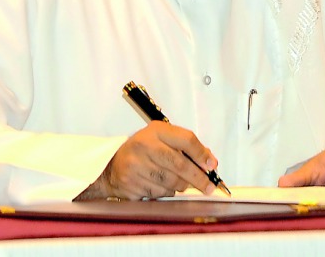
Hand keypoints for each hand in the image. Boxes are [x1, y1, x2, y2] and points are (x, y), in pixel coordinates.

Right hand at [76, 122, 219, 200]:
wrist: (112, 165)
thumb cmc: (144, 150)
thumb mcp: (164, 139)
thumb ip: (188, 147)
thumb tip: (210, 163)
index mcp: (156, 131)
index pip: (186, 140)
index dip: (201, 154)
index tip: (212, 166)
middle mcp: (144, 146)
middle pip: (179, 164)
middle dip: (198, 178)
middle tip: (208, 186)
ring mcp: (135, 166)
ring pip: (171, 182)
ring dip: (181, 186)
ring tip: (182, 183)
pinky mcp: (130, 184)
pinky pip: (158, 193)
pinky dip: (167, 192)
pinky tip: (163, 186)